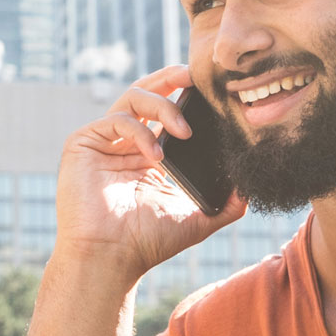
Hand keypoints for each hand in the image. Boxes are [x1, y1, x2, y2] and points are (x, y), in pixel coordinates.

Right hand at [54, 66, 246, 282]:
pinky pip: (115, 120)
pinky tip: (156, 155)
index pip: (168, 111)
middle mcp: (126, 142)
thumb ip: (226, 204)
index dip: (188, 96)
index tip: (214, 93)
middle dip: (172, 78)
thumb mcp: (197, 219)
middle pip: (148, 92)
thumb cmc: (148, 242)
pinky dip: (140, 130)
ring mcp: (104, 141)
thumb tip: (251, 189)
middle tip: (196, 76)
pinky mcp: (83, 143)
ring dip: (163, 104)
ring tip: (185, 129)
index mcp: (150, 154)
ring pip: (132, 97)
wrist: (110, 259)